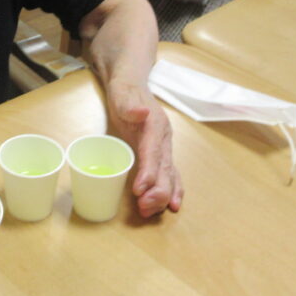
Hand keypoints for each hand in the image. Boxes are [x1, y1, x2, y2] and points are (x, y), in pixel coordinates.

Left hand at [106, 79, 182, 216]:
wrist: (132, 83)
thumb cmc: (124, 91)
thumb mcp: (121, 93)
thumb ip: (129, 104)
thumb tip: (140, 112)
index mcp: (155, 125)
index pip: (153, 152)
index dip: (149, 172)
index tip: (140, 189)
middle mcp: (164, 138)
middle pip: (165, 168)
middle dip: (158, 191)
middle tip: (144, 208)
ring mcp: (165, 146)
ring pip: (170, 175)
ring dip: (163, 195)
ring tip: (151, 212)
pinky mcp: (160, 152)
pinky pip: (171, 174)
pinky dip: (173, 190)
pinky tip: (172, 206)